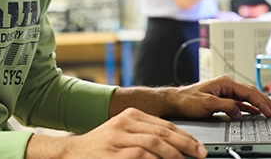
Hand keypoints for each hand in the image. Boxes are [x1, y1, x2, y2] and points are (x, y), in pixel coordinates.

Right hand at [27, 108, 208, 158]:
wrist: (71, 154)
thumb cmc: (99, 148)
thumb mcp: (122, 135)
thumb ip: (145, 137)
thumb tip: (175, 147)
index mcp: (129, 115)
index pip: (164, 123)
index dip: (184, 136)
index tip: (198, 146)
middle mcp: (124, 123)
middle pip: (163, 131)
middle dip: (186, 144)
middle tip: (200, 154)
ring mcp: (117, 138)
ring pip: (154, 142)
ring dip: (173, 154)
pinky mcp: (113, 153)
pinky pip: (140, 156)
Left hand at [165, 75, 270, 119]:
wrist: (175, 101)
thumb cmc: (187, 100)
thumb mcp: (207, 103)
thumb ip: (225, 106)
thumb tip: (239, 110)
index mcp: (224, 82)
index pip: (248, 91)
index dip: (261, 102)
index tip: (269, 111)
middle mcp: (226, 84)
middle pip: (250, 92)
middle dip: (264, 102)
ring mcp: (224, 90)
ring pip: (247, 96)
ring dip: (258, 104)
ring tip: (269, 112)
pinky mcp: (222, 97)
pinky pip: (240, 101)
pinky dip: (250, 106)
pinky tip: (255, 112)